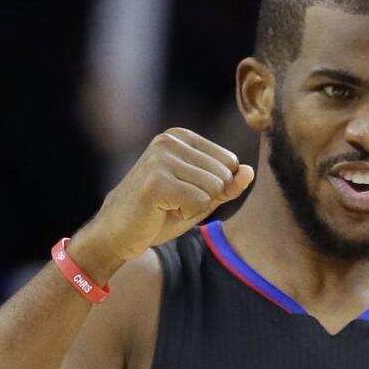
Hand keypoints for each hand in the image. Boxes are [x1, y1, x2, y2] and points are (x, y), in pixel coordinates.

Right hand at [73, 128, 254, 275]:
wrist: (117, 233)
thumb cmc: (160, 213)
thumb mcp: (201, 197)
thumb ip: (228, 185)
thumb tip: (250, 171)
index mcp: (180, 136)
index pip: (230, 162)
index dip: (214, 188)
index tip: (183, 192)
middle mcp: (170, 139)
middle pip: (224, 174)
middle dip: (206, 198)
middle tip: (174, 203)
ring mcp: (161, 158)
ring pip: (213, 188)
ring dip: (195, 207)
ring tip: (168, 206)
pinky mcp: (156, 181)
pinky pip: (199, 202)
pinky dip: (186, 215)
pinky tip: (162, 211)